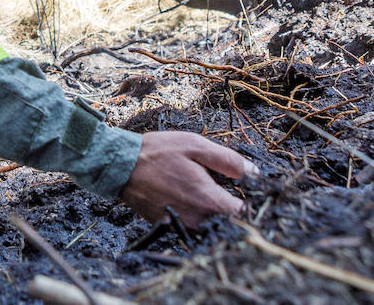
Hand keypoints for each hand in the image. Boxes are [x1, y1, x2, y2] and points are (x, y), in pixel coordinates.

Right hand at [119, 131, 251, 226]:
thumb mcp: (195, 146)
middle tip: (228, 189)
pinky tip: (189, 197)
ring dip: (214, 214)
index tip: (250, 192)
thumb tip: (254, 172)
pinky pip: (192, 227)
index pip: (244, 214)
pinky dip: (197, 216)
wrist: (120, 166)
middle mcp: (198, 220)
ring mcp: (182, 226)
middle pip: (228, 224)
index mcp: (208, 201)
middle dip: (232, 209)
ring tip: (208, 193)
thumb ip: (227, 160)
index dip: (251, 203)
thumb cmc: (158, 153)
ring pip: (210, 227)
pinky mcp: (169, 226)